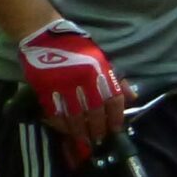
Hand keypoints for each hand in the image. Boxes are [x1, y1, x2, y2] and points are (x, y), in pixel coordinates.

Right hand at [20, 18, 126, 159]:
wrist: (43, 34)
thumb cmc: (75, 46)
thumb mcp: (100, 57)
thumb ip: (115, 78)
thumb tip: (133, 97)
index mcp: (99, 68)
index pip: (113, 98)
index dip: (115, 117)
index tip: (115, 130)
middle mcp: (83, 77)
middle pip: (94, 111)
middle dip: (97, 129)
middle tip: (99, 140)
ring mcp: (62, 84)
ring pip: (74, 116)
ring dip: (80, 132)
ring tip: (84, 141)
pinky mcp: (44, 88)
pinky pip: (55, 113)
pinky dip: (61, 125)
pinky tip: (66, 131)